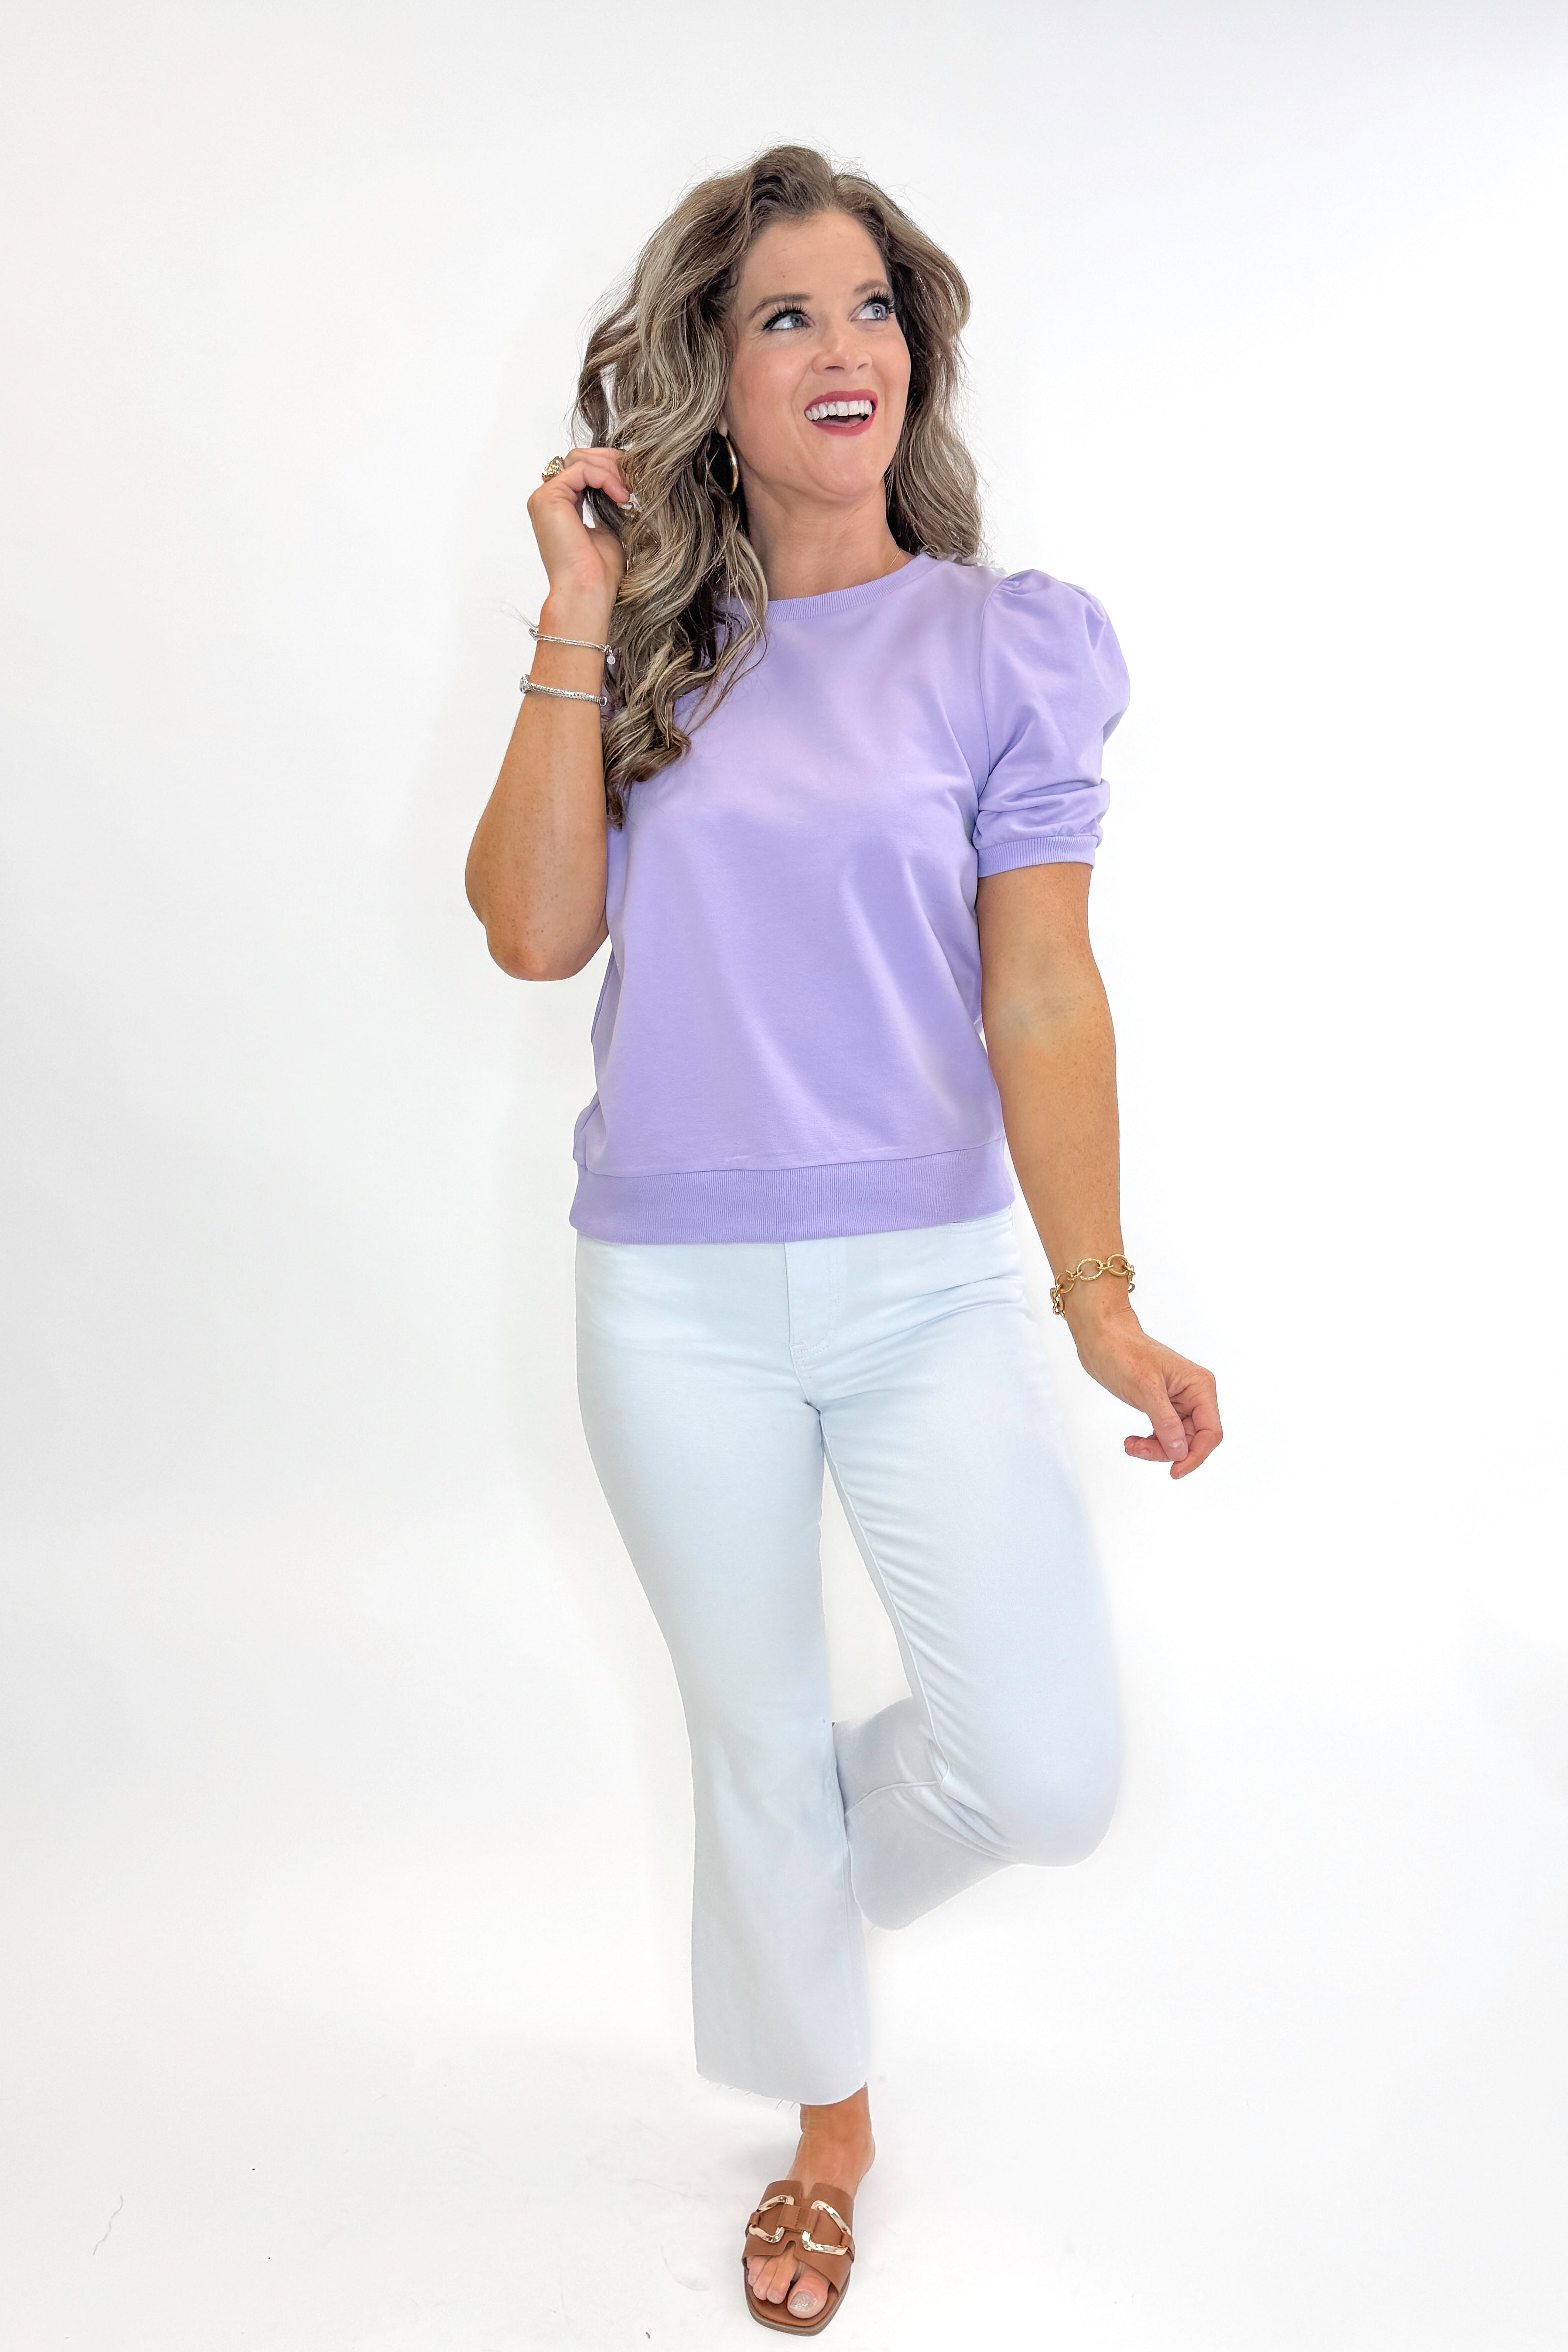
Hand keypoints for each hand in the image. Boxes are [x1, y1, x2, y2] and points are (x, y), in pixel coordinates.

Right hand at [525, 446, 630, 621]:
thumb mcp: (610, 530)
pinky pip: (581, 470)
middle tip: (636, 477)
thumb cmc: (599, 572)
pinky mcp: (548, 497)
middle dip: (611, 462)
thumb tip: (624, 486)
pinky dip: (605, 477)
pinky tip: (621, 496)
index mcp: (561, 506)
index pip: (583, 470)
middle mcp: (548, 500)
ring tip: (629, 491)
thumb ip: (609, 505)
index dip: (610, 468)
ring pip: (580, 460)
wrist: (588, 591)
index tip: (635, 479)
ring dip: (610, 470)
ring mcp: (545, 497)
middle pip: (579, 458)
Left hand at [1065, 1296, 1222, 1479]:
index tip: (1175, 1471)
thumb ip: (1165, 1422)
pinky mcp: (1162, 1405)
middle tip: (1139, 1449)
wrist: (1100, 1337)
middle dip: (1168, 1451)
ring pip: (1178, 1441)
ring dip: (1156, 1449)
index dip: (1196, 1455)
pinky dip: (1150, 1442)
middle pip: (1193, 1440)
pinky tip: (1133, 1442)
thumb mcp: (1145, 1389)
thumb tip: (1181, 1452)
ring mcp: (1179, 1401)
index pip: (1210, 1432)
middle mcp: (1194, 1394)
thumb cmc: (1122, 1352)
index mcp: (1199, 1386)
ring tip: (1131, 1445)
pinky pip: (1165, 1434)